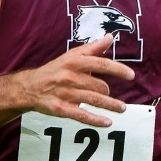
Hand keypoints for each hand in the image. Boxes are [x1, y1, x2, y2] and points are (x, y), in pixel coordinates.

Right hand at [20, 37, 134, 126]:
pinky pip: (82, 115)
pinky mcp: (61, 108)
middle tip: (108, 93)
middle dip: (107, 91)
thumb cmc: (55, 70)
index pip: (101, 64)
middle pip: (99, 85)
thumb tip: (110, 37)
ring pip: (94, 100)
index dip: (118, 70)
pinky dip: (96, 120)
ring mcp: (65, 93)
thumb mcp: (71, 56)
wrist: (29, 87)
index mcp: (74, 62)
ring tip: (122, 108)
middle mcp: (70, 77)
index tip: (131, 75)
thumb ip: (93, 48)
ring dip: (111, 105)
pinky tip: (108, 122)